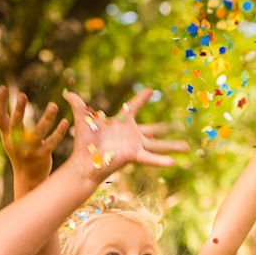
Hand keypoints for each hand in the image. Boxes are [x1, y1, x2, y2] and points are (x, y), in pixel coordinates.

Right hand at [0, 86, 69, 185]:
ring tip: (54, 105)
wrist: (27, 179)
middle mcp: (16, 142)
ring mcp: (29, 149)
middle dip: (19, 110)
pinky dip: (59, 132)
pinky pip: (52, 142)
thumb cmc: (18, 154)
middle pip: (17, 124)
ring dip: (47, 118)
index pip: (0, 117)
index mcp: (7, 136)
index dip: (1, 103)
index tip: (3, 88)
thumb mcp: (7, 139)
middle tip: (23, 95)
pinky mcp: (42, 156)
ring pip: (38, 132)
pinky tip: (65, 122)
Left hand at [63, 88, 188, 180]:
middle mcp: (131, 135)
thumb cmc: (84, 142)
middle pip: (154, 129)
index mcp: (121, 122)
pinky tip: (174, 163)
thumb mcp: (82, 119)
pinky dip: (161, 161)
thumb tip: (67, 93)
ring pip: (158, 145)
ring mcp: (135, 146)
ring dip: (173, 146)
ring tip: (188, 147)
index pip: (133, 107)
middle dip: (168, 128)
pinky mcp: (134, 156)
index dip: (141, 98)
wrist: (84, 161)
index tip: (150, 90)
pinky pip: (150, 158)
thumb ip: (77, 104)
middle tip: (181, 125)